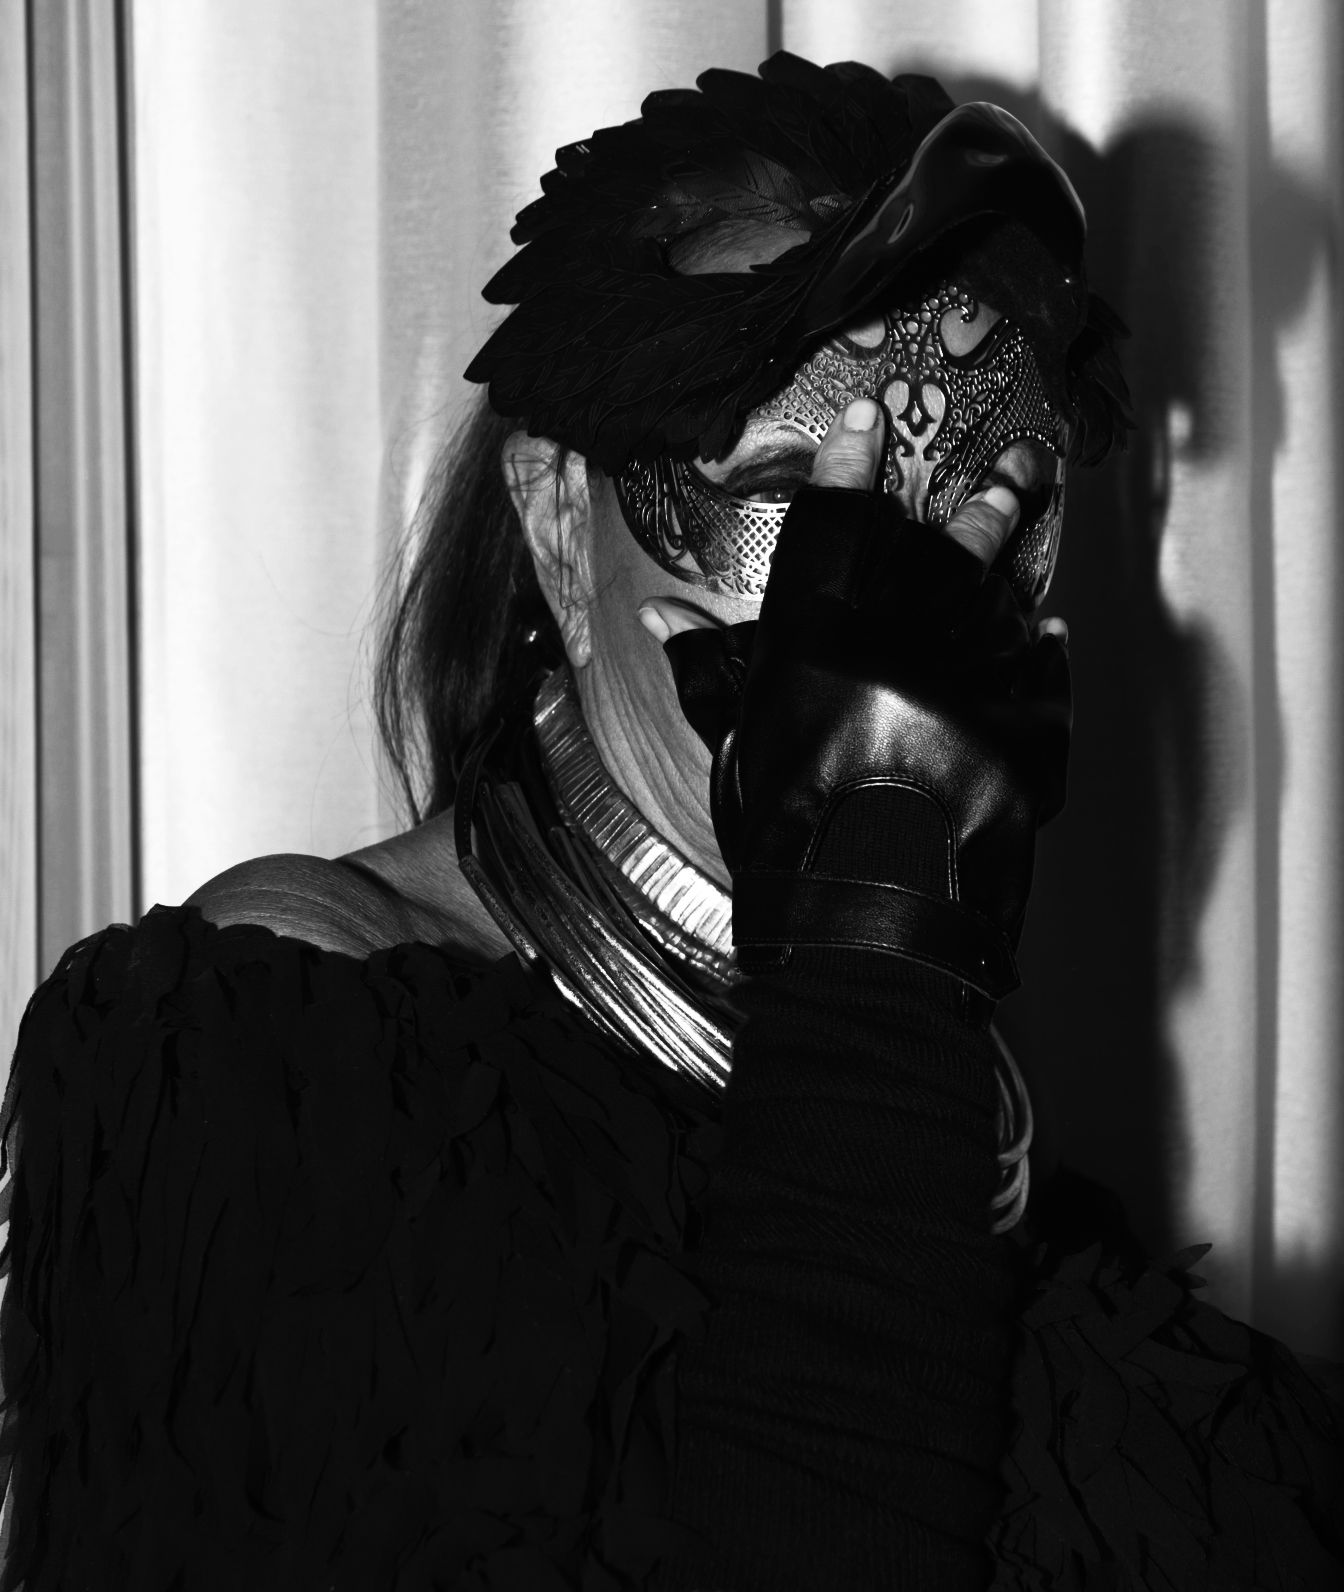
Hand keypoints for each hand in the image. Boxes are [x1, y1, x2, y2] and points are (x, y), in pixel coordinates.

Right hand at [642, 398, 1071, 997]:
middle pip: (940, 549)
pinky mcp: (1028, 739)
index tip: (868, 419)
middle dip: (977, 497)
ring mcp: (973, 691)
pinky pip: (1045, 676)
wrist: (867, 939)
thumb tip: (659, 612)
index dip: (848, 466)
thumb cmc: (786, 850)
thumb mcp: (735, 753)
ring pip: (999, 595)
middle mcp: (901, 650)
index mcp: (817, 650)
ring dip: (1012, 547)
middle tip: (1015, 454)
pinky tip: (1046, 624)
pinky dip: (1043, 648)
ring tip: (1027, 496)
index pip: (833, 530)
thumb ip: (711, 674)